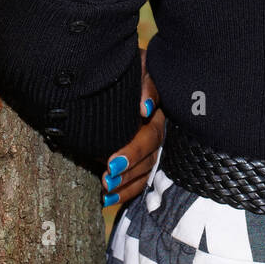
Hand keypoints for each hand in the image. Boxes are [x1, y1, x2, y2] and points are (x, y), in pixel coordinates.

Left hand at [101, 47, 165, 207]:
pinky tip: (108, 198)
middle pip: (150, 156)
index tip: (110, 162)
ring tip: (105, 192)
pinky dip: (126, 191)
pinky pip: (140, 178)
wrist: (118, 69)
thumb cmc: (129, 65)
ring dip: (126, 185)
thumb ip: (146, 82)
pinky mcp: (141, 155)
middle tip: (105, 178)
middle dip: (128, 171)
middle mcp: (158, 129)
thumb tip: (146, 108)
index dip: (134, 150)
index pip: (151, 135)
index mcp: (159, 110)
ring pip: (146, 171)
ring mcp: (151, 144)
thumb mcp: (139, 64)